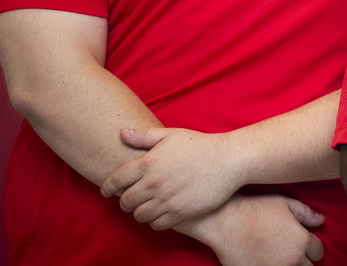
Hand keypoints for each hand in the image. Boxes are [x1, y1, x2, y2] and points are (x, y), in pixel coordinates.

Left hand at [101, 127, 243, 228]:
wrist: (229, 160)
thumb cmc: (200, 145)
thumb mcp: (171, 135)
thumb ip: (144, 136)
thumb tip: (122, 132)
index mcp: (148, 163)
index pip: (115, 181)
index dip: (107, 188)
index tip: (107, 190)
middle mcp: (153, 183)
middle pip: (125, 201)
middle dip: (125, 201)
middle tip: (130, 198)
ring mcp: (166, 199)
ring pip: (139, 215)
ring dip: (139, 211)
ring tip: (145, 206)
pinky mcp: (180, 212)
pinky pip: (156, 224)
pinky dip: (154, 220)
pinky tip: (160, 213)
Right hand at [182, 193, 324, 265]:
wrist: (226, 221)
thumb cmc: (256, 209)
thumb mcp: (285, 204)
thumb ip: (306, 213)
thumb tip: (320, 221)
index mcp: (302, 241)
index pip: (318, 252)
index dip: (312, 247)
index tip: (304, 244)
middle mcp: (292, 260)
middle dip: (304, 260)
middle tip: (292, 253)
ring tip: (280, 258)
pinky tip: (266, 262)